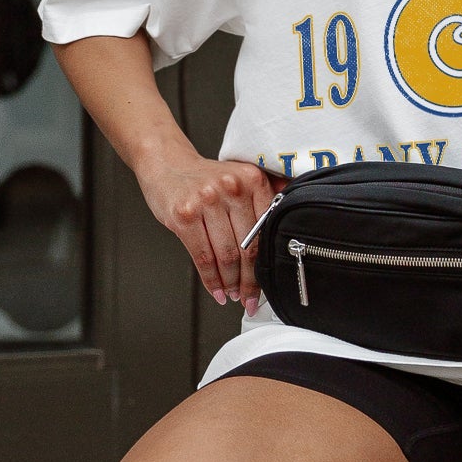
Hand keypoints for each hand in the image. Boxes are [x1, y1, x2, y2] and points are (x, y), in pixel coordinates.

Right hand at [136, 149, 282, 313]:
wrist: (168, 164)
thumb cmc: (206, 178)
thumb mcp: (242, 178)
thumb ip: (266, 196)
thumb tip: (293, 225)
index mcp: (252, 179)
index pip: (266, 231)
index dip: (267, 264)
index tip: (268, 283)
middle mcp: (232, 187)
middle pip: (247, 247)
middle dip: (249, 280)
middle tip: (249, 297)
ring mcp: (206, 200)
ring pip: (225, 255)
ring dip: (230, 283)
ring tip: (233, 294)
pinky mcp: (184, 214)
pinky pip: (202, 256)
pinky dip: (210, 280)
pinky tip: (216, 290)